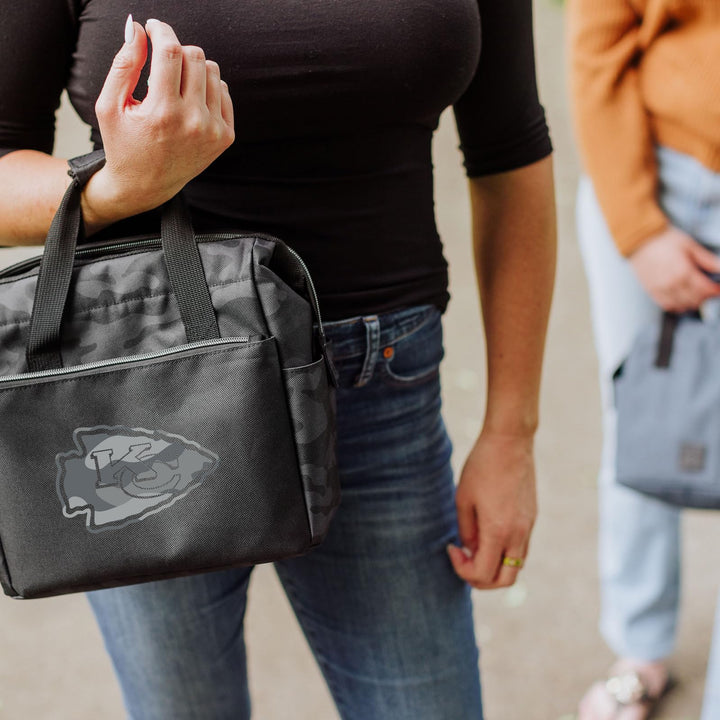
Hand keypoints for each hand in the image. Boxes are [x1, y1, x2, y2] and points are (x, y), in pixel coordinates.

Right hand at [82, 18, 234, 229]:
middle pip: (194, 56)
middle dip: (175, 49)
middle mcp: (193, 122)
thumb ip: (123, 63)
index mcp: (163, 113)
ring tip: (174, 84)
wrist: (145, 186)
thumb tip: (137, 27)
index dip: (161, 30)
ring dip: (192, 67)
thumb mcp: (110, 105)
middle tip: (160, 60)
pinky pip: (223, 90)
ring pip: (212, 70)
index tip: (153, 27)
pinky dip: (206, 87)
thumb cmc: (123, 144)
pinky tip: (189, 100)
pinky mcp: (225, 137)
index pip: (171, 52)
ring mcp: (213, 131)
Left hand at [447, 429, 536, 588]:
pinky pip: (520, 549)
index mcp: (498, 531)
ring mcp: (528, 527)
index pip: (483, 574)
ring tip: (474, 547)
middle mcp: (518, 534)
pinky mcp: (532, 518)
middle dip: (481, 580)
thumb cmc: (482, 466)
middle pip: (504, 580)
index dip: (462, 570)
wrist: (510, 442)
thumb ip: (466, 531)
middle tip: (464, 562)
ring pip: (515, 566)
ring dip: (494, 566)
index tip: (452, 548)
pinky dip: (503, 553)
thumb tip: (471, 551)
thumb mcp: (463, 498)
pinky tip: (487, 535)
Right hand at [629, 226, 719, 311]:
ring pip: (681, 305)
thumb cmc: (664, 240)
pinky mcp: (652, 291)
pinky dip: (677, 306)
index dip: (715, 290)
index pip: (705, 289)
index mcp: (684, 271)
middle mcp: (672, 284)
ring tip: (696, 296)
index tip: (718, 288)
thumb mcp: (689, 245)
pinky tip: (681, 300)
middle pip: (695, 299)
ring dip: (692, 303)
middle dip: (705, 297)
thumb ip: (707, 259)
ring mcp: (661, 289)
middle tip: (708, 291)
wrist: (640, 240)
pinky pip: (667, 305)